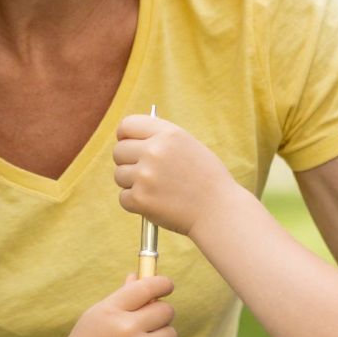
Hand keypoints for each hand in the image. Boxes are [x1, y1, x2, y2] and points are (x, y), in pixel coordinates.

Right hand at [55, 275, 176, 336]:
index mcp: (110, 311)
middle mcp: (127, 329)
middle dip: (161, 314)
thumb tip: (138, 276)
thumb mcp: (95, 318)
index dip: (162, 283)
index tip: (167, 285)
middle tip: (148, 322)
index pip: (146, 287)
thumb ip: (120, 298)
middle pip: (166, 310)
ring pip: (171, 333)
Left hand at [114, 114, 236, 236]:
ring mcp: (145, 175)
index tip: (128, 145)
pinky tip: (157, 204)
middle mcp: (154, 151)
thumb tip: (130, 138)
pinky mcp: (140, 199)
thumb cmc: (207, 180)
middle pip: (118, 151)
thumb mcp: (189, 146)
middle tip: (145, 174)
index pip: (128, 125)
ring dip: (132, 184)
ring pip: (119, 175)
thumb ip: (162, 139)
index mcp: (168, 134)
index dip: (125, 136)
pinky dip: (136, 203)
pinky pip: (123, 198)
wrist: (219, 211)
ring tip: (157, 190)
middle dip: (127, 162)